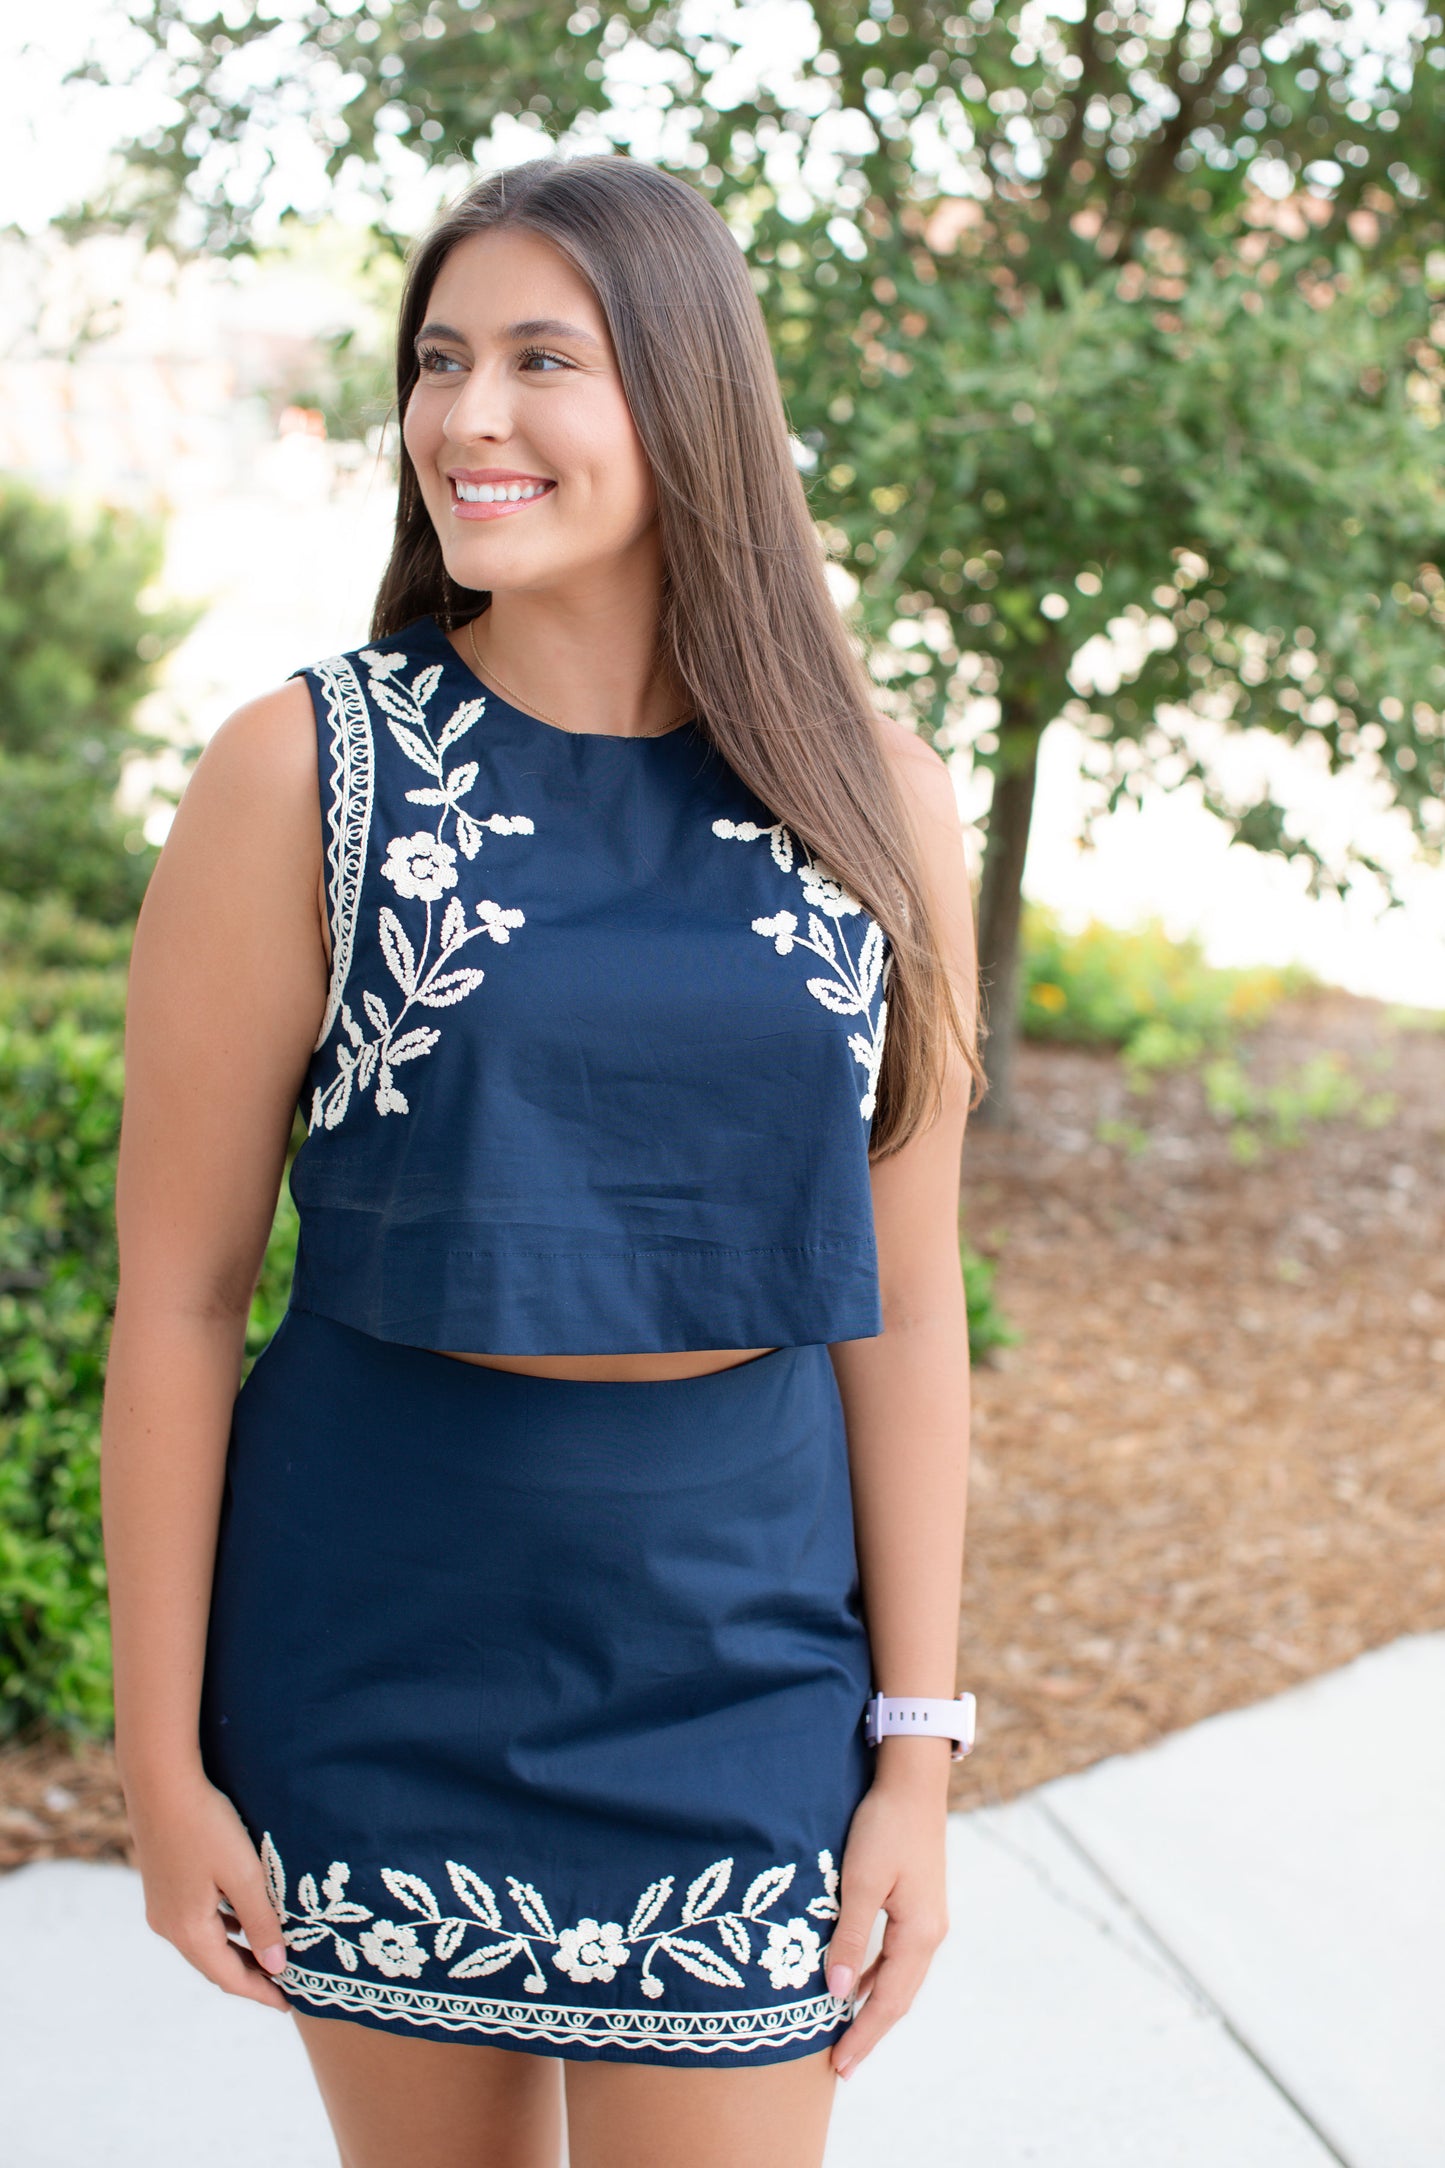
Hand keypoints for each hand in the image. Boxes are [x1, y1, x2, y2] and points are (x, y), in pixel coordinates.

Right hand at [123, 1761, 291, 2012]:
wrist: (160, 1782)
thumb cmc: (206, 1825)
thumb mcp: (243, 1874)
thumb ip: (262, 1921)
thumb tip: (277, 1966)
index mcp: (188, 1930)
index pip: (229, 1977)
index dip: (261, 1992)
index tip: (291, 2002)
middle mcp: (169, 1926)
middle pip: (214, 1964)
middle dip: (251, 1975)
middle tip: (286, 1983)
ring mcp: (162, 1906)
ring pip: (205, 1942)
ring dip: (237, 1951)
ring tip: (272, 1955)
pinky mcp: (163, 1886)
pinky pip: (197, 1920)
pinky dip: (223, 1928)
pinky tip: (243, 1918)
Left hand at [825, 1745, 950, 2077]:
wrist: (912, 1783)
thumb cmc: (884, 1828)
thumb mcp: (860, 1882)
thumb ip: (850, 1938)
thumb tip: (838, 1994)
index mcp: (920, 1935)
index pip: (889, 2002)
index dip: (863, 2036)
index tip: (839, 2067)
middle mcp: (930, 1934)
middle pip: (899, 1998)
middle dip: (869, 2031)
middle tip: (839, 2066)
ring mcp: (928, 1920)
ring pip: (900, 1979)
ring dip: (874, 2007)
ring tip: (846, 2035)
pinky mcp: (918, 1905)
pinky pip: (898, 1957)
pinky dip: (878, 1978)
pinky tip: (859, 1984)